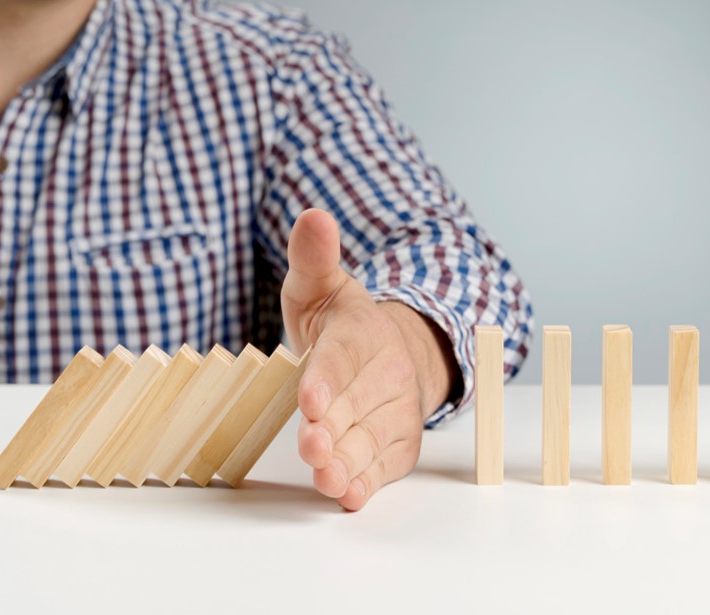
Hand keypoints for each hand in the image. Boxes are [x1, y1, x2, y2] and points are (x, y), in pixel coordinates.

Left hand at [282, 209, 457, 509]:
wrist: (391, 356)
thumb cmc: (343, 326)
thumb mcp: (321, 286)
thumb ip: (313, 256)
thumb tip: (313, 215)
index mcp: (364, 332)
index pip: (343, 356)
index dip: (328, 378)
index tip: (310, 397)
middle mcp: (386, 374)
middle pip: (357, 405)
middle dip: (334, 427)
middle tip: (312, 443)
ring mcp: (396, 411)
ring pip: (372, 440)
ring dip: (350, 461)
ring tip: (327, 478)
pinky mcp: (399, 444)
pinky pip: (386, 465)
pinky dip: (369, 482)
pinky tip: (349, 495)